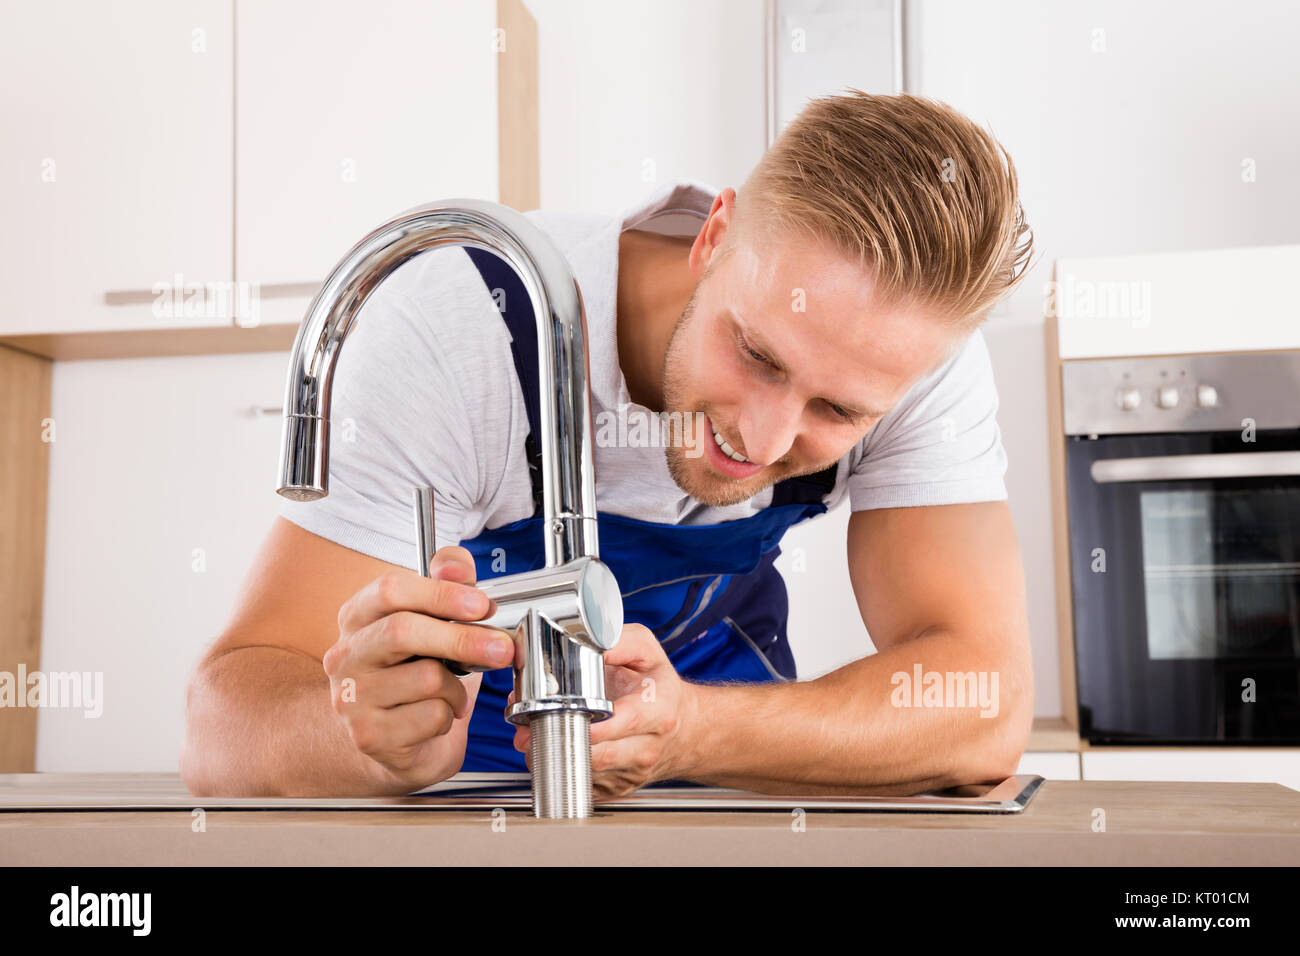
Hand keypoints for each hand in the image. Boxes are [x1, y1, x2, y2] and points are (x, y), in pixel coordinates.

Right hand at [323, 546, 512, 792]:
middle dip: (462, 638)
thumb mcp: (435, 623)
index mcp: (358, 617)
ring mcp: (351, 698)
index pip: (391, 590)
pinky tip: (439, 717)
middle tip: (501, 647)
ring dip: (457, 687)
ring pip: (426, 678)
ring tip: (453, 692)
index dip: (442, 594)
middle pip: (403, 631)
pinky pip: (431, 716)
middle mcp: (346, 654)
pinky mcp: (369, 736)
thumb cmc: (416, 674)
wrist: (395, 742)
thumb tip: (455, 566)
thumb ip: (447, 584)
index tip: (481, 605)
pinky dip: (450, 716)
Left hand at [509, 623, 699, 798]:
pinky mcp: (618, 789)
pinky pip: (582, 784)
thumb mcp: (649, 653)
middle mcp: (647, 747)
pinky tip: (551, 748)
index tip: (566, 714)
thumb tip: (589, 641)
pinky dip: (560, 768)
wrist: (684, 729)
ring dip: (553, 756)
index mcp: (658, 711)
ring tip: (532, 736)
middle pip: (601, 756)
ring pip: (586, 773)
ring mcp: (633, 773)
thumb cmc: (660, 689)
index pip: (627, 721)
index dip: (595, 722)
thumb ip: (621, 641)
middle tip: (529, 728)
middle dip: (560, 741)